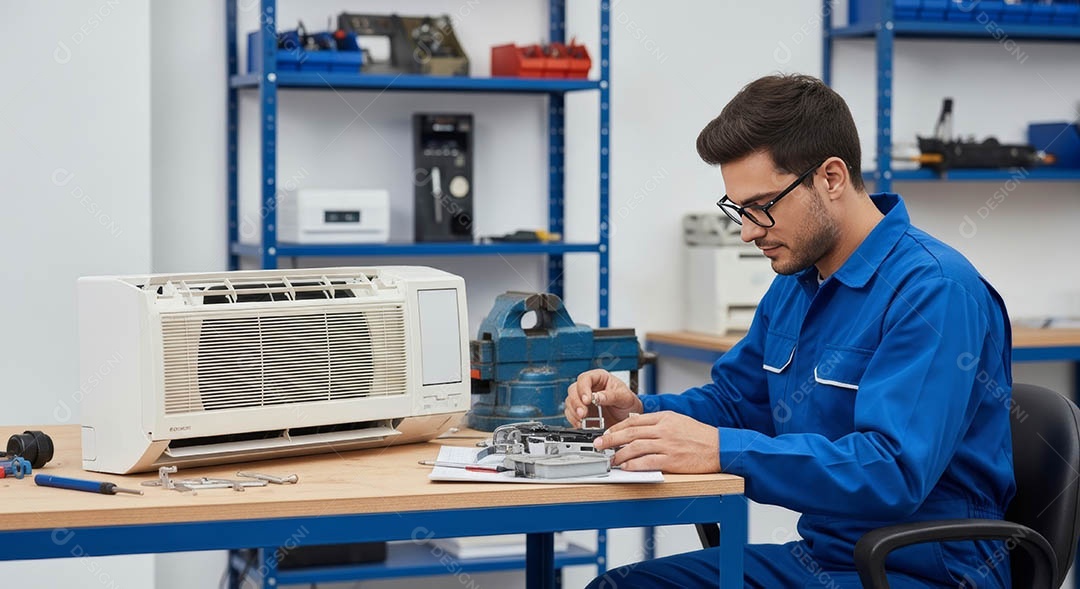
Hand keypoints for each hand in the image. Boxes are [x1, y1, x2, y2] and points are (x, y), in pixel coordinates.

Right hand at [564, 369, 642, 427]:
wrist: (629, 418)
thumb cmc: (628, 403)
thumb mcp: (625, 397)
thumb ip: (611, 396)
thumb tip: (597, 397)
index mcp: (600, 378)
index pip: (585, 379)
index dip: (583, 389)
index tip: (587, 400)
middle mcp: (589, 387)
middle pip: (573, 390)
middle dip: (577, 403)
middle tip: (583, 414)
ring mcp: (583, 400)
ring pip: (570, 403)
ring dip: (574, 413)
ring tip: (583, 422)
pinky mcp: (581, 413)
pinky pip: (571, 415)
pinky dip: (575, 421)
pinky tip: (582, 425)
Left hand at [594, 411, 719, 473]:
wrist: (720, 447)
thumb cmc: (700, 436)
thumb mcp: (677, 420)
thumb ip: (657, 421)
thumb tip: (636, 422)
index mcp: (664, 418)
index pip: (634, 421)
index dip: (617, 427)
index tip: (606, 433)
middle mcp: (664, 430)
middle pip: (630, 433)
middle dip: (610, 439)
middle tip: (598, 444)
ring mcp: (667, 445)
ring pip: (636, 447)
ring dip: (619, 454)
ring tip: (610, 460)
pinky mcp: (671, 460)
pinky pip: (647, 462)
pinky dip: (633, 464)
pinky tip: (625, 467)